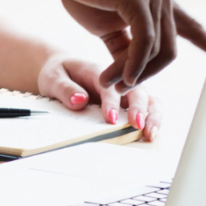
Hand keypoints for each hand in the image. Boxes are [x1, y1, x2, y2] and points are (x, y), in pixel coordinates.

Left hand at [37, 52, 160, 141]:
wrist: (61, 71)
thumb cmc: (58, 74)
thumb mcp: (53, 78)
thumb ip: (65, 88)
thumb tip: (80, 101)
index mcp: (97, 71)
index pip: (108, 87)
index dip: (111, 102)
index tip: (110, 118)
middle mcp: (117, 80)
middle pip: (136, 89)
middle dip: (140, 108)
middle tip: (138, 126)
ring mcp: (124, 91)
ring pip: (148, 99)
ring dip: (153, 115)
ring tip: (150, 134)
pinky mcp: (128, 102)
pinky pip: (146, 109)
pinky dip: (152, 120)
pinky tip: (150, 134)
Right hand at [45, 0, 205, 91]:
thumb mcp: (106, 24)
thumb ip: (123, 46)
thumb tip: (130, 73)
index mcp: (158, 2)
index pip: (191, 27)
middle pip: (169, 51)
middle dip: (147, 74)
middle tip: (123, 87)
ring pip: (155, 49)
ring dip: (132, 72)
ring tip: (109, 81)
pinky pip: (144, 41)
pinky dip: (134, 62)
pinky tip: (123, 75)